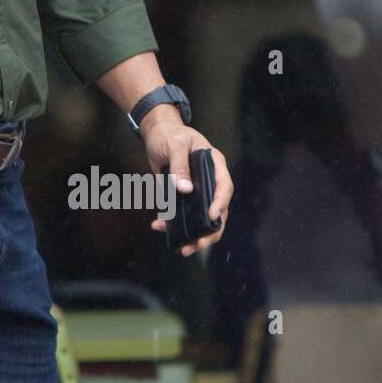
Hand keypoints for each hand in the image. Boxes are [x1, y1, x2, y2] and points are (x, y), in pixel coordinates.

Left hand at [142, 115, 232, 256]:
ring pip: (201, 218)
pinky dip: (173, 223)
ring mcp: (197, 191)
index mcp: (215, 166)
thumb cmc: (170, 135)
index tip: (212, 217)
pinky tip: (160, 226)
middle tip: (198, 245)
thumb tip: (185, 190)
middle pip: (217, 211)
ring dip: (192, 234)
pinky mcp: (183, 197)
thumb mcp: (175, 144)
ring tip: (183, 248)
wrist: (156, 134)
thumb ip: (180, 165)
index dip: (221, 203)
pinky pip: (182, 214)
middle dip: (209, 231)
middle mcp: (210, 182)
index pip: (224, 188)